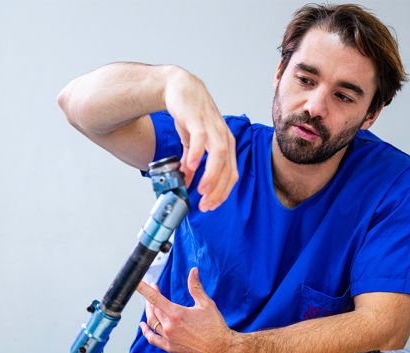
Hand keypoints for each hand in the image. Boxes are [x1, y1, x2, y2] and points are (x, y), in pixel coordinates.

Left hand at [137, 268, 239, 352]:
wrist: (220, 349)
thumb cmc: (215, 326)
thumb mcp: (206, 303)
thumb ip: (196, 287)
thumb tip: (193, 271)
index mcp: (177, 314)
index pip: (155, 298)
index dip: (145, 289)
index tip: (137, 282)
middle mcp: (169, 326)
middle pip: (153, 309)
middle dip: (151, 297)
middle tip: (154, 288)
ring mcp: (168, 338)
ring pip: (152, 322)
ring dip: (149, 311)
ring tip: (150, 303)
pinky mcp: (170, 348)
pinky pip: (153, 338)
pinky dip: (146, 331)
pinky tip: (143, 325)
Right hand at [164, 68, 237, 211]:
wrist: (178, 88)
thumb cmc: (189, 115)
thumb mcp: (192, 143)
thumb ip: (190, 162)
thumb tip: (187, 183)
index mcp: (225, 145)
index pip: (231, 174)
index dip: (222, 192)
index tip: (210, 206)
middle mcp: (224, 137)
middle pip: (227, 168)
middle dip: (218, 190)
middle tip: (205, 204)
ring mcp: (213, 128)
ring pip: (219, 155)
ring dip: (211, 175)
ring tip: (200, 190)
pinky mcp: (199, 119)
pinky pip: (201, 139)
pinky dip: (197, 154)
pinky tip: (189, 166)